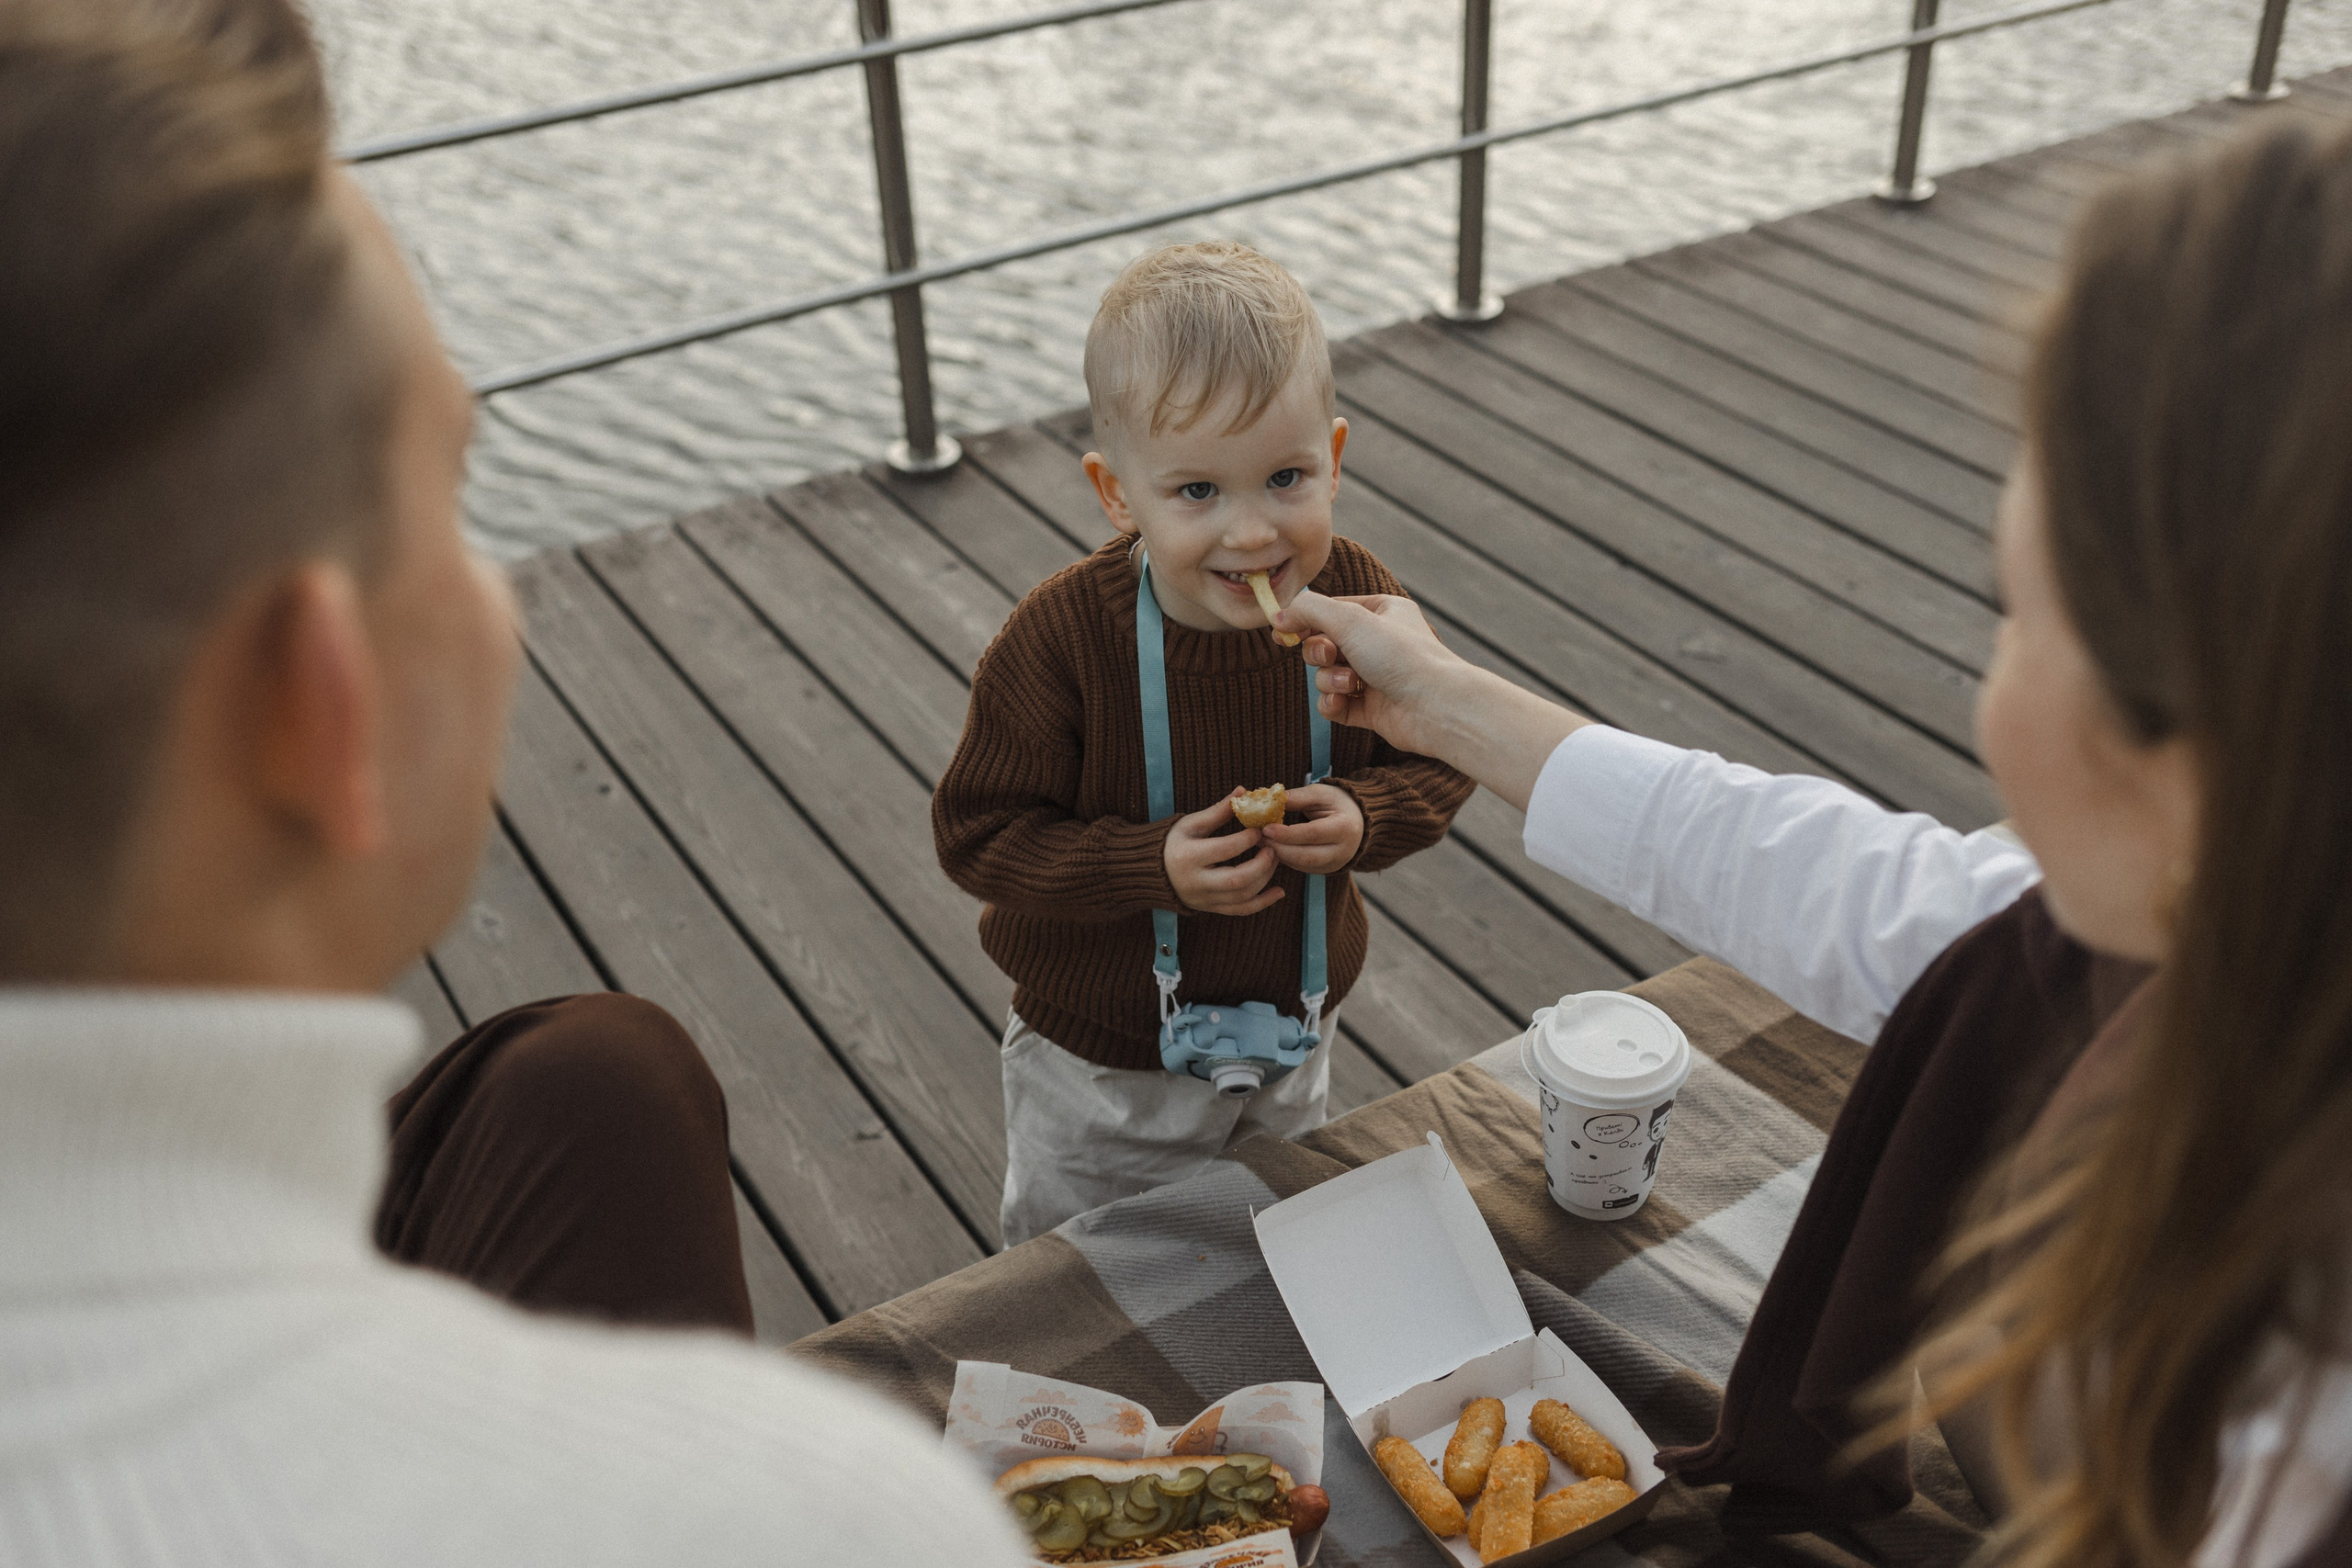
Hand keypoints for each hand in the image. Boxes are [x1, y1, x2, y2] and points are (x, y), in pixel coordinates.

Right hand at [1164, 795, 1282, 915]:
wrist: (1152, 871)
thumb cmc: (1174, 841)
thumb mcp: (1192, 823)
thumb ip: (1219, 811)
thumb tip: (1244, 791)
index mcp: (1188, 856)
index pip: (1225, 849)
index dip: (1248, 839)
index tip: (1260, 828)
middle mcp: (1196, 882)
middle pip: (1238, 880)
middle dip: (1262, 864)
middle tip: (1272, 848)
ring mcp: (1204, 899)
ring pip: (1243, 897)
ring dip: (1265, 879)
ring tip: (1274, 860)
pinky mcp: (1211, 908)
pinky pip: (1241, 910)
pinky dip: (1263, 903)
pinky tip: (1279, 891)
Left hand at [1260, 783, 1362, 874]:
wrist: (1357, 819)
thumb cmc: (1336, 802)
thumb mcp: (1318, 793)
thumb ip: (1295, 797)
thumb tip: (1265, 801)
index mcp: (1344, 828)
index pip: (1313, 834)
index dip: (1287, 834)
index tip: (1265, 828)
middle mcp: (1343, 851)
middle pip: (1306, 856)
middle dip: (1279, 848)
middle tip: (1258, 838)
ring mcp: (1335, 864)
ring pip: (1301, 865)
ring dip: (1278, 854)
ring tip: (1261, 841)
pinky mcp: (1326, 870)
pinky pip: (1301, 867)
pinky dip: (1285, 858)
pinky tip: (1272, 847)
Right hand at [1275, 592, 1469, 759]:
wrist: (1435, 706)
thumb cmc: (1401, 656)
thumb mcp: (1349, 619)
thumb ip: (1308, 611)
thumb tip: (1278, 616)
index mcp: (1383, 612)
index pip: (1333, 610)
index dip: (1305, 620)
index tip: (1280, 630)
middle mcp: (1380, 643)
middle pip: (1326, 643)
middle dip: (1319, 652)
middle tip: (1329, 656)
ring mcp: (1376, 677)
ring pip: (1328, 675)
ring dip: (1330, 680)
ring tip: (1351, 684)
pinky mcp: (1372, 709)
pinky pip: (1336, 704)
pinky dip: (1333, 704)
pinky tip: (1342, 703)